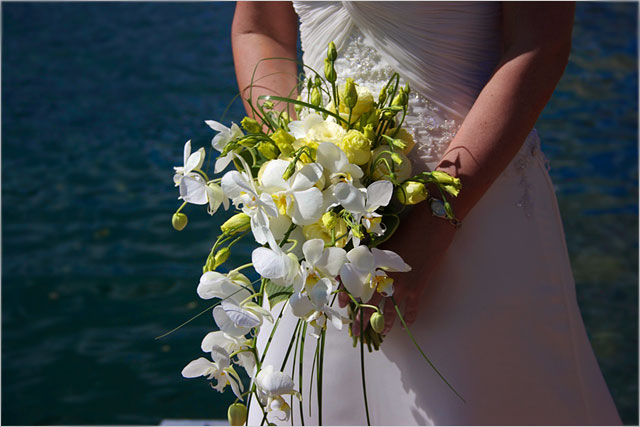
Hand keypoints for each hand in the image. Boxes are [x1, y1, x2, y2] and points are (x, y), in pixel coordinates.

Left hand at [338, 202, 457, 335]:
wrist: (431, 226)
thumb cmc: (407, 229)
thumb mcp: (383, 241)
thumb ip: (372, 256)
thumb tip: (361, 266)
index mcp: (374, 265)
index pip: (355, 285)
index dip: (348, 298)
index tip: (343, 308)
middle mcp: (385, 278)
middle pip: (369, 303)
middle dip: (362, 319)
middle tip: (358, 332)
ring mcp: (402, 285)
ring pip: (390, 311)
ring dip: (385, 324)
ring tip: (382, 334)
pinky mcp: (417, 288)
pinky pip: (412, 308)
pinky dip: (409, 318)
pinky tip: (406, 326)